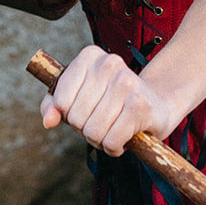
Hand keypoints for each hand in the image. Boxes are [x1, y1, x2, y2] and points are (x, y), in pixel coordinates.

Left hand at [40, 45, 178, 156]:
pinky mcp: (140, 105)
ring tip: (113, 129)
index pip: (61, 101)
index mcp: (90, 56)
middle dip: (86, 129)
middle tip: (102, 122)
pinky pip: (111, 141)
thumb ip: (55, 105)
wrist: (157, 104)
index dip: (69, 115)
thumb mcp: (80, 97)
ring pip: (92, 131)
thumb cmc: (111, 101)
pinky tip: (124, 138)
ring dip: (100, 140)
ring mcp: (127, 82)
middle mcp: (109, 63)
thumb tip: (48, 121)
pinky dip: (114, 147)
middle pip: (76, 118)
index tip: (86, 110)